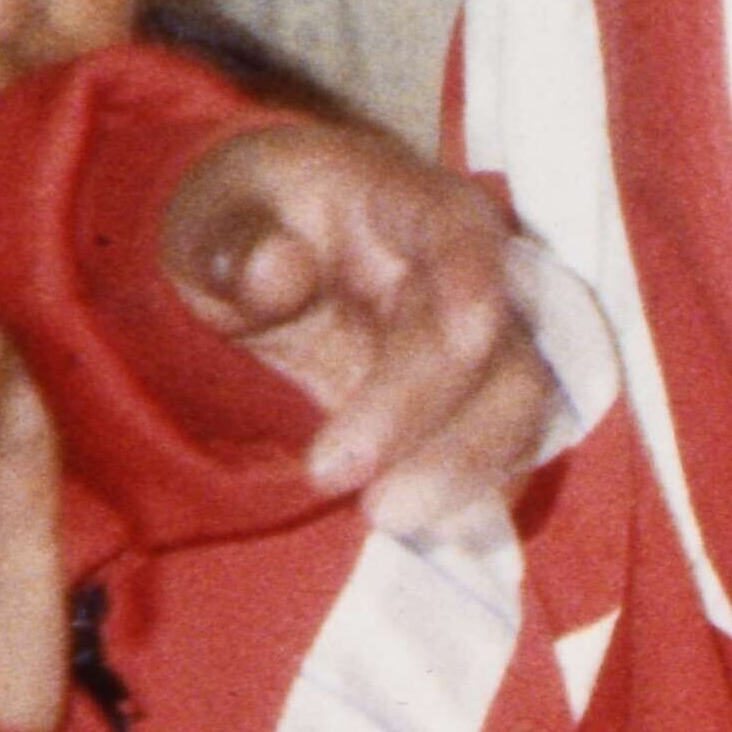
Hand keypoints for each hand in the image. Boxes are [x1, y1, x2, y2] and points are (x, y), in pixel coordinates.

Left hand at [161, 118, 551, 531]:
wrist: (266, 252)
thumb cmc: (241, 224)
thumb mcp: (209, 219)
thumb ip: (234, 242)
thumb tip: (278, 271)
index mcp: (403, 201)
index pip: (461, 229)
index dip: (476, 279)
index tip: (467, 336)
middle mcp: (466, 271)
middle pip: (499, 344)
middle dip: (439, 421)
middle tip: (345, 481)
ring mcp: (485, 339)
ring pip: (521, 407)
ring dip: (465, 468)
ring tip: (387, 516)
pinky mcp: (477, 401)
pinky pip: (508, 449)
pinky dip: (481, 492)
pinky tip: (432, 531)